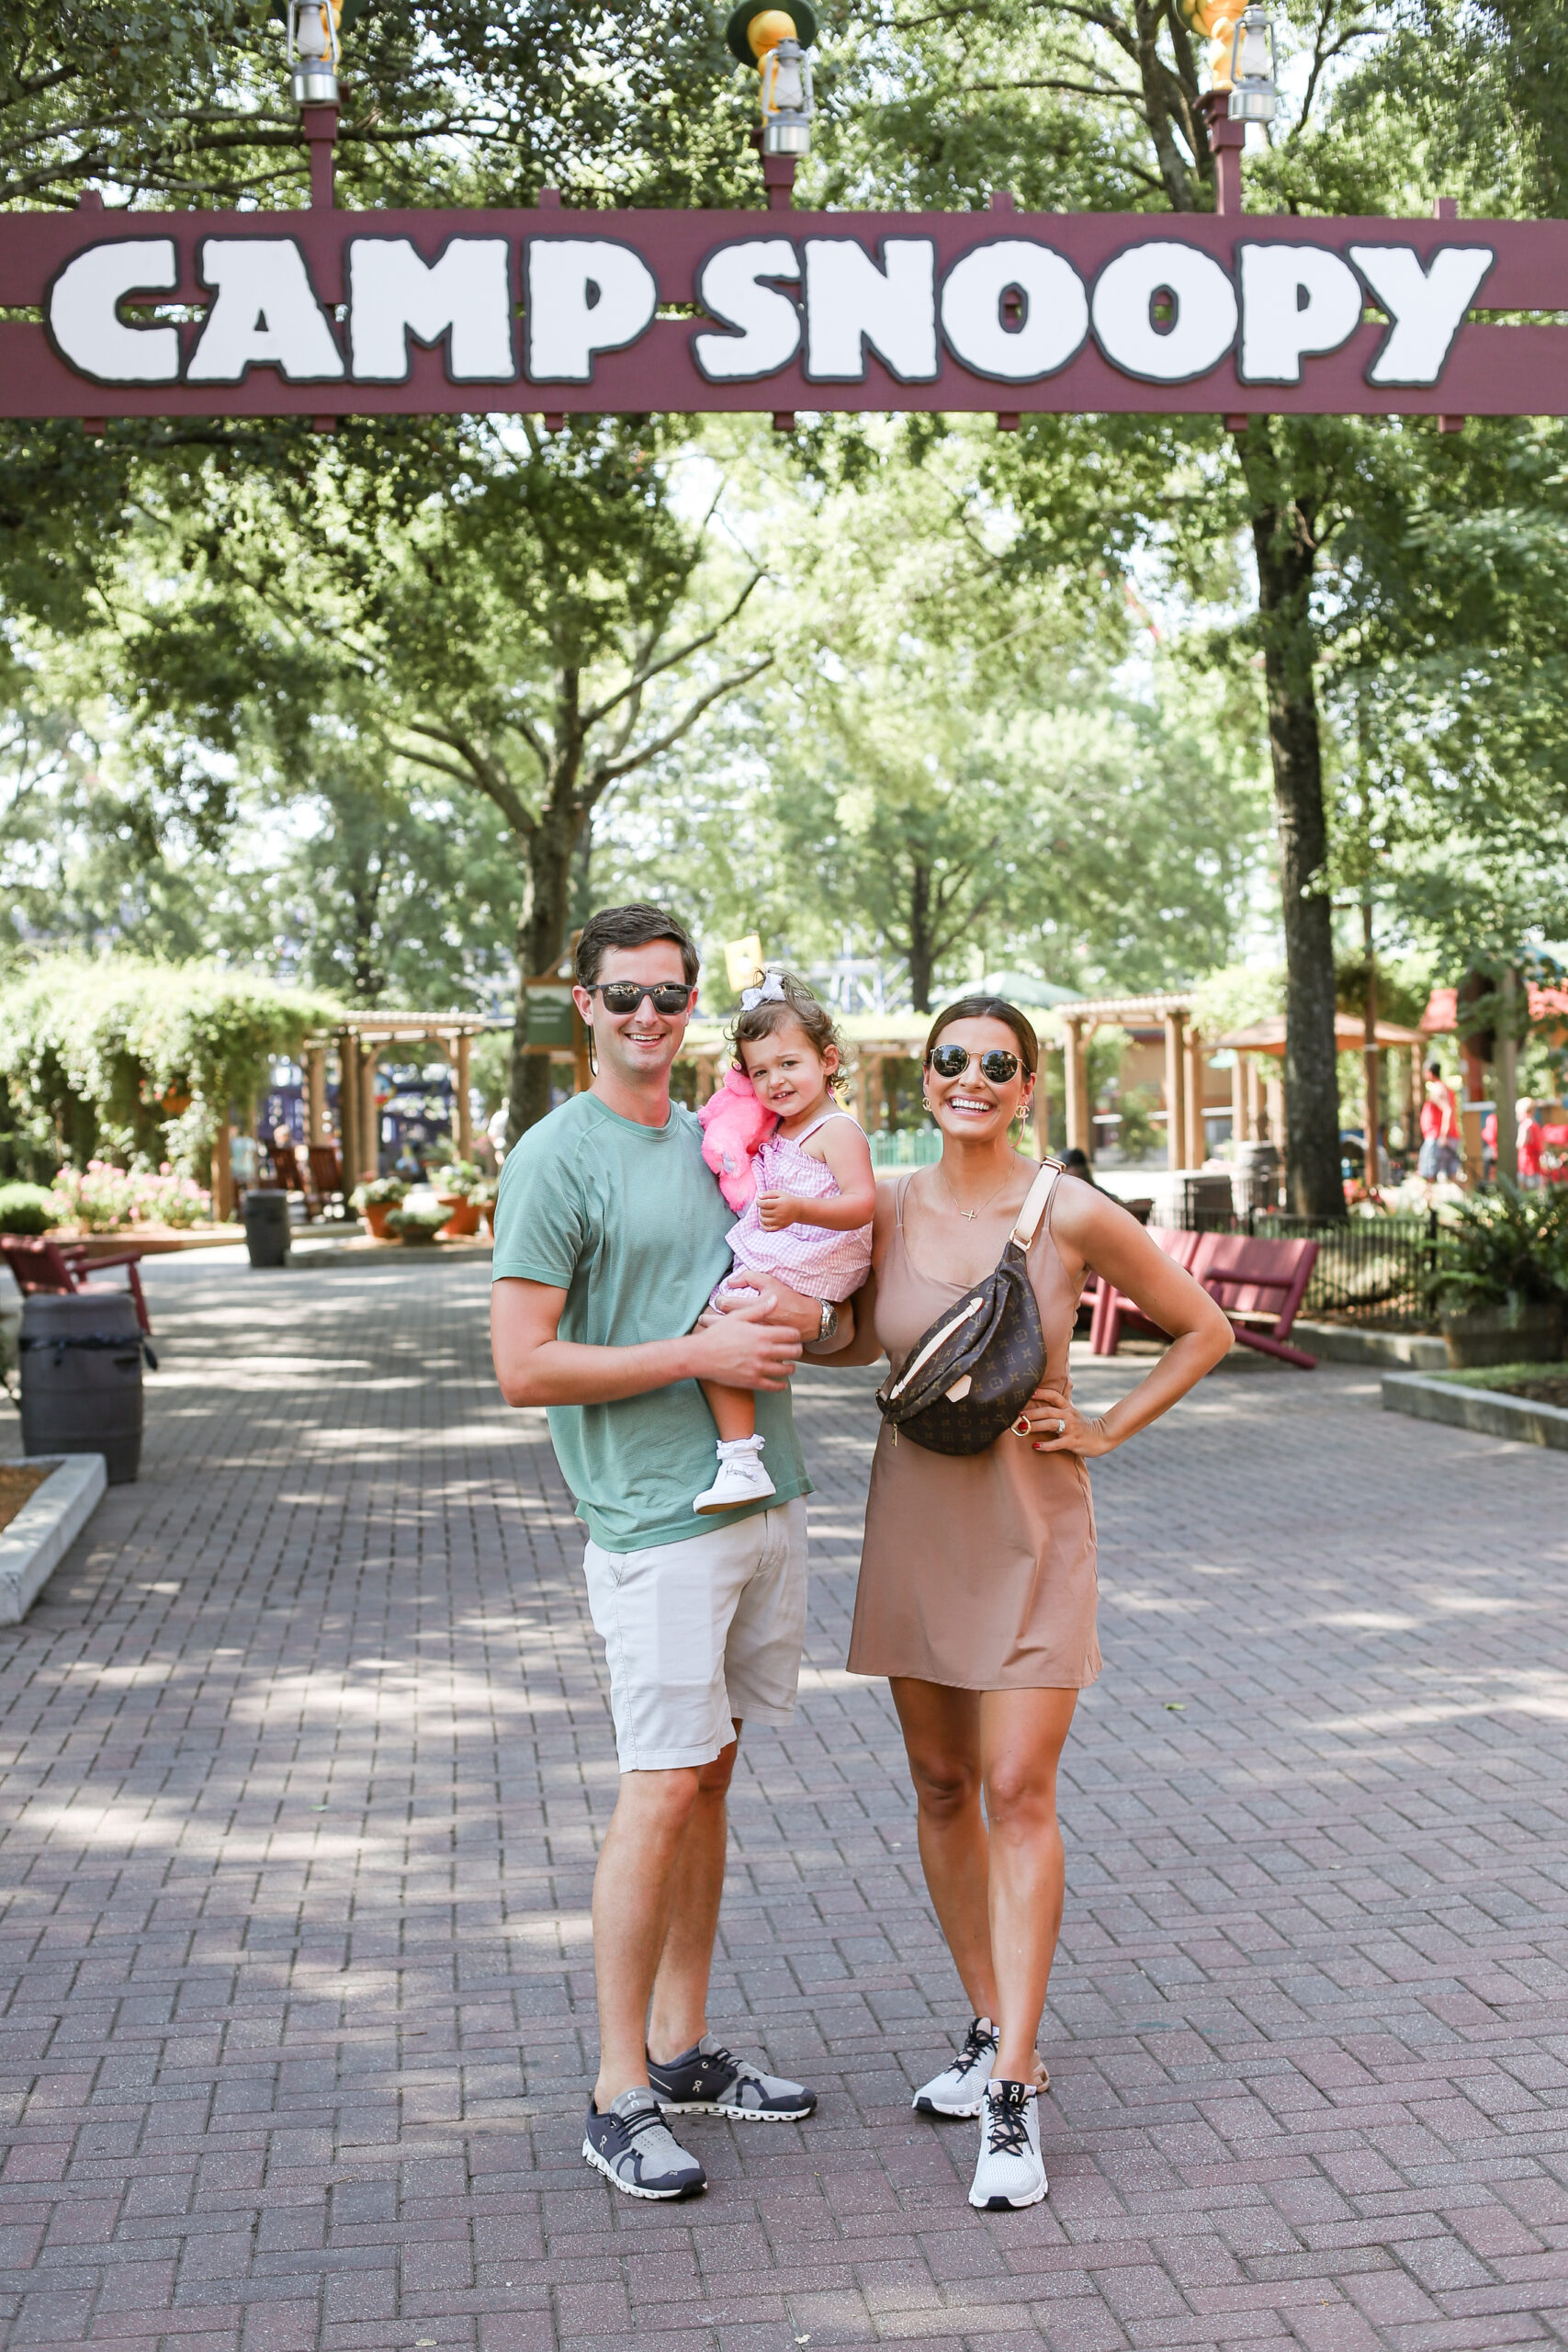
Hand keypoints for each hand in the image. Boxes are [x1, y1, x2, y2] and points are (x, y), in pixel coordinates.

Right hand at [689, 1293, 801, 1389]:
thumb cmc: (717, 1335)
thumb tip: (775, 1300)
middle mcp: (763, 1351)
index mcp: (761, 1334)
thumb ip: (759, 1309)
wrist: (700, 1356)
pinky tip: (781, 1382)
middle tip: (795, 1350)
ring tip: (789, 1365)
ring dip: (791, 1367)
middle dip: (797, 1350)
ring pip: (787, 1370)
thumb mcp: (737, 1317)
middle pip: (793, 1352)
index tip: (794, 1336)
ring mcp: (758, 1368)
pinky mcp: (752, 1382)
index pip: (791, 1334)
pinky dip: (781, 1385)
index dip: (796, 1335)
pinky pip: (774, 1386)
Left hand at [704, 1274, 824, 1343]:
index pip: (725, 1304)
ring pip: (730, 1338)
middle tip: (702, 1320)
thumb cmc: (789, 1299)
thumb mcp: (770, 1282)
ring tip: (707, 1334)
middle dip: (709, 1322)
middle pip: (722, 1324)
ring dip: (717, 1335)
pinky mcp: (762, 1347)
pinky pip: (741, 1348)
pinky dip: (732, 1346)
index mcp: (753, 1306)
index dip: (716, 1303)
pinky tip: (725, 1345)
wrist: (809, 1320)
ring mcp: (757, 1338)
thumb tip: (731, 1281)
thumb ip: (750, 1277)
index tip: (714, 1304)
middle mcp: (753, 1324)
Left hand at [757, 1190, 800, 1230]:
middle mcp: (779, 1213)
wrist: (799, 1210)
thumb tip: (759, 1197)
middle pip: (763, 1212)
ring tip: (764, 1213)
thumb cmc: (787, 1200)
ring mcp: (780, 1221)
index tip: (758, 1201)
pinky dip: (763, 1226)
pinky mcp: (781, 1226)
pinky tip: (764, 1221)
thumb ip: (769, 1193)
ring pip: (764, 1221)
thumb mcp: (780, 1193)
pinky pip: (768, 1229)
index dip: (758, 1202)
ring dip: (761, 1216)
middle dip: (761, 1208)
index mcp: (779, 1204)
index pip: (764, 1204)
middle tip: (764, 1206)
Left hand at [1010, 1379, 1114, 1457]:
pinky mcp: (1073, 1442)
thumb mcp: (1072, 1413)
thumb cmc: (1083, 1426)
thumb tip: (1040, 1405)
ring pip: (1051, 1425)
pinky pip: (1057, 1443)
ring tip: (1023, 1428)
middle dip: (1032, 1413)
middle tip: (1018, 1415)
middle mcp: (1069, 1416)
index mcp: (1068, 1408)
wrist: (1102, 1437)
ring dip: (1036, 1426)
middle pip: (1048, 1411)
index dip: (1043, 1393)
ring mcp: (1071, 1429)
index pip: (1055, 1396)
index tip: (1030, 1392)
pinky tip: (1036, 1446)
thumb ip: (1059, 1409)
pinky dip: (1046, 1445)